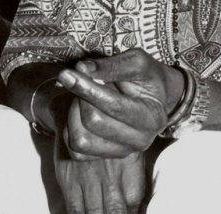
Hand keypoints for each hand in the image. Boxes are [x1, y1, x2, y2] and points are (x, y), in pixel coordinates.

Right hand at [54, 133, 144, 213]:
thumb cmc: (109, 130)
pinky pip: (75, 209)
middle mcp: (110, 174)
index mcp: (129, 165)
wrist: (80, 108)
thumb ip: (133, 175)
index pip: (134, 201)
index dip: (133, 211)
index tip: (131, 210)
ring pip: (95, 213)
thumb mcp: (129, 145)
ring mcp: (88, 178)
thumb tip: (139, 203)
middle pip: (116, 211)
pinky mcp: (69, 179)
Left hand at [57, 49, 183, 158]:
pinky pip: (76, 151)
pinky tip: (80, 112)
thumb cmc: (147, 76)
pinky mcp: (107, 158)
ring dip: (73, 113)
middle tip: (80, 80)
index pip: (112, 105)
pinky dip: (71, 129)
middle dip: (81, 96)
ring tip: (82, 96)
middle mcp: (140, 140)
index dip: (87, 88)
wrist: (155, 96)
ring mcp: (123, 152)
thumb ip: (112, 65)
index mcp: (151, 117)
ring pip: (81, 140)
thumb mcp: (137, 62)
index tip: (66, 74)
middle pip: (93, 121)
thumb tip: (82, 68)